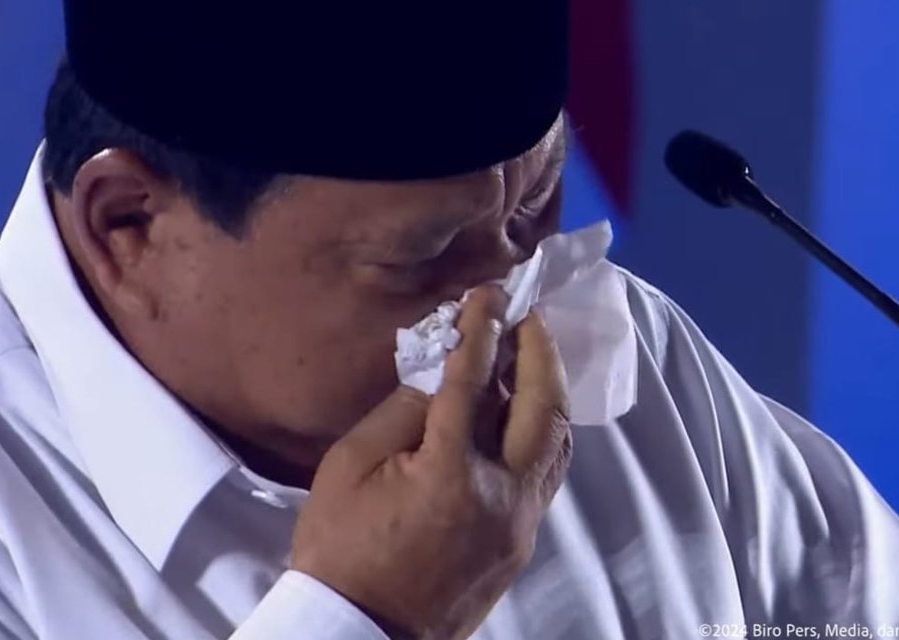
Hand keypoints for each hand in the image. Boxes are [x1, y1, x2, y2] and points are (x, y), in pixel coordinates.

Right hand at [290, 286, 572, 639]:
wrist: (359, 633)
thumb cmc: (340, 548)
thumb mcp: (350, 466)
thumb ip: (403, 409)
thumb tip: (443, 370)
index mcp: (451, 472)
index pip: (476, 380)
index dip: (483, 328)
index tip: (490, 293)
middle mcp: (502, 495)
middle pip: (542, 406)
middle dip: (539, 351)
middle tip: (526, 318)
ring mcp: (520, 523)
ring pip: (557, 442)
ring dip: (548, 392)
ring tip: (531, 357)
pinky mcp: (521, 543)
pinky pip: (547, 474)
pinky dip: (543, 432)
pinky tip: (525, 412)